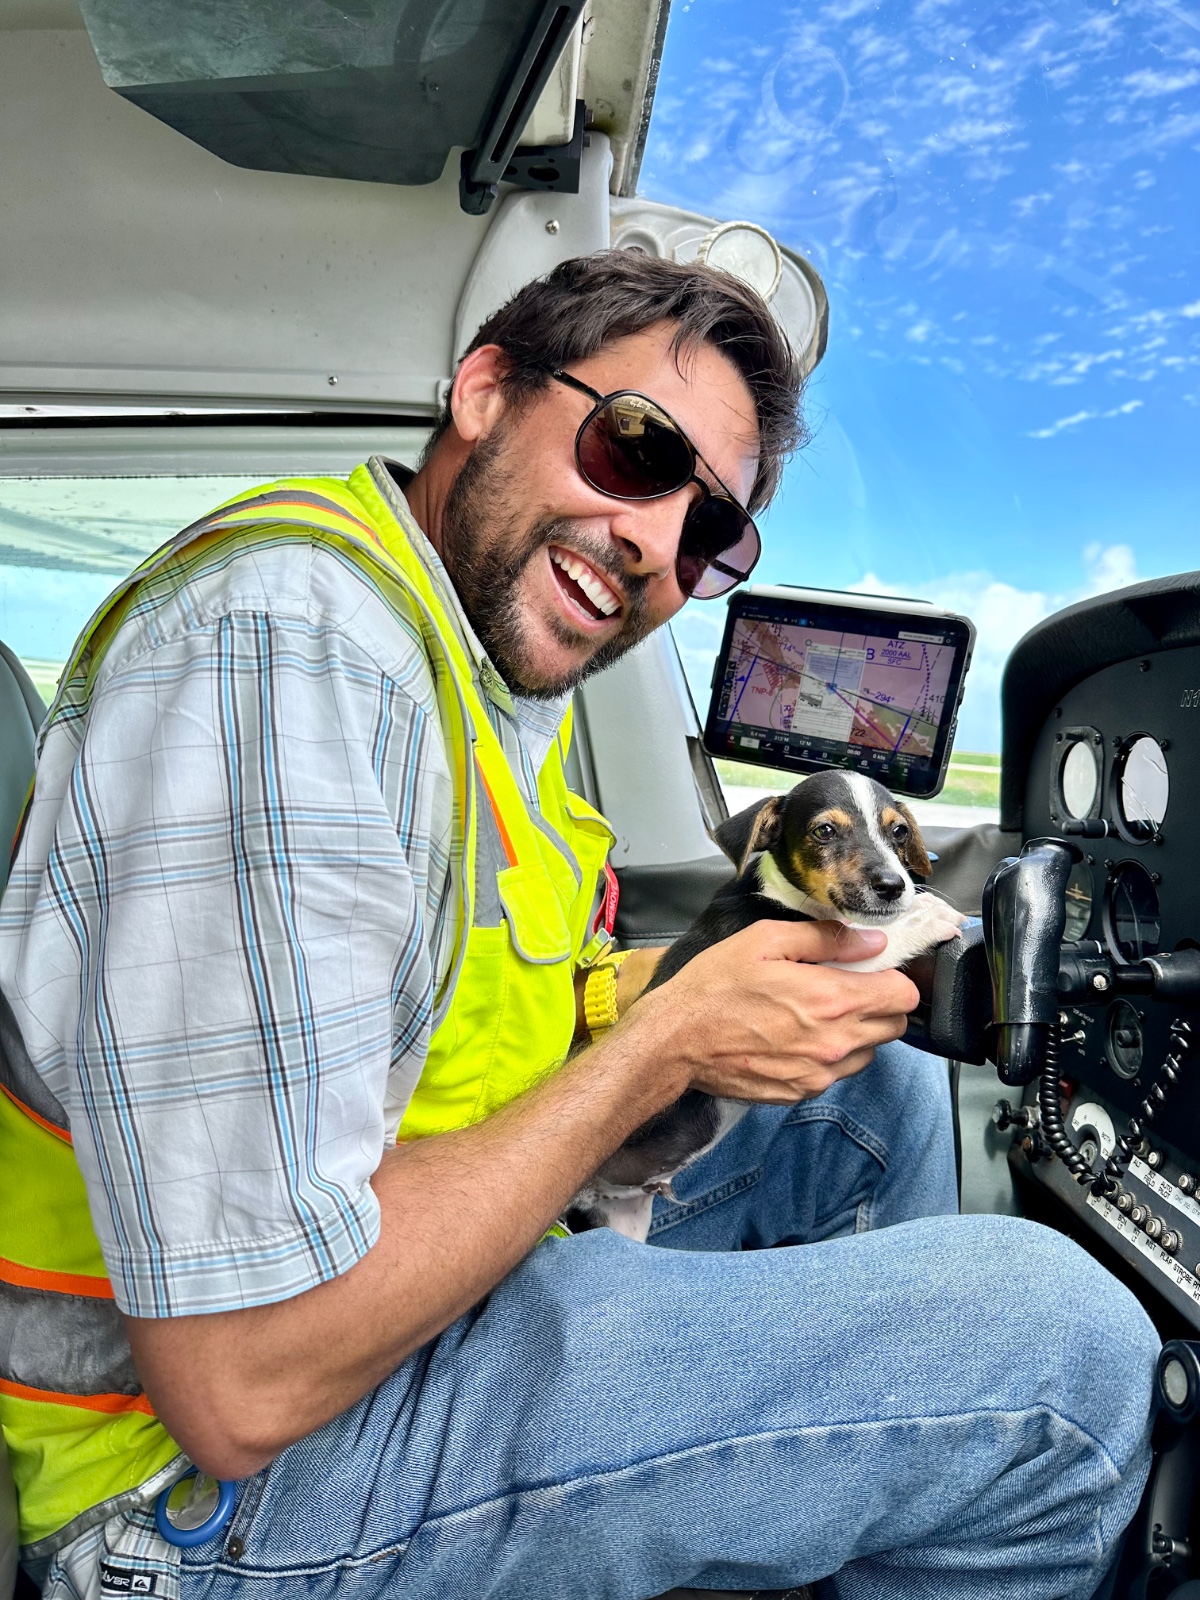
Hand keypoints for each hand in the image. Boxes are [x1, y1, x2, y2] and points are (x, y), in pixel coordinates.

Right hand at [627, 919, 918, 1104]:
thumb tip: (872, 941)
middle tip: (845, 987)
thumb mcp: (766, 941)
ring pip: (870, 1052)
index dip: (892, 976)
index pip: (904, 995)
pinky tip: (796, 1036)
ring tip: (817, 1014)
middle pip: (895, 1026)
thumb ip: (825, 939)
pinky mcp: (801, 1091)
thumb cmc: (716, 986)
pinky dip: (829, 1054)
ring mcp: (820, 1073)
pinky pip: (837, 1072)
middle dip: (879, 1004)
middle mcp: (835, 1043)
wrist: (676, 1042)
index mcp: (832, 999)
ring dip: (857, 1032)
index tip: (871, 969)